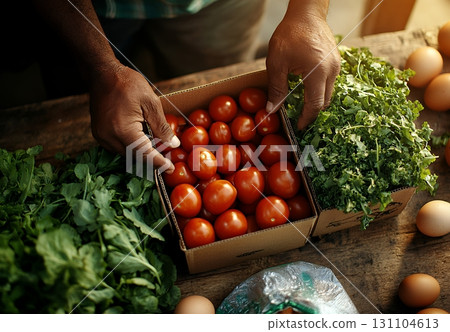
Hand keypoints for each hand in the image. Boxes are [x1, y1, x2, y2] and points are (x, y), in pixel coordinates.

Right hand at [89, 63, 178, 172]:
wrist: (102, 73)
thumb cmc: (128, 84)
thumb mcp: (151, 103)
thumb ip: (161, 127)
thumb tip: (172, 144)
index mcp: (124, 130)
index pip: (144, 154)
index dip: (159, 163)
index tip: (170, 169)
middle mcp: (110, 138)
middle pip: (135, 157)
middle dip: (151, 159)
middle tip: (167, 157)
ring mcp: (102, 137)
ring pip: (126, 154)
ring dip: (140, 153)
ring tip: (156, 148)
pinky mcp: (99, 135)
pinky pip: (118, 148)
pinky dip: (130, 147)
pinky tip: (141, 140)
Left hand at [266, 12, 339, 129]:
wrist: (307, 13)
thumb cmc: (290, 34)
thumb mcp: (277, 63)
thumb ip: (276, 88)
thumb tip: (272, 110)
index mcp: (318, 73)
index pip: (315, 105)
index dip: (306, 118)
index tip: (298, 126)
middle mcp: (332, 71)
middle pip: (325, 102)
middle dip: (312, 112)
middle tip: (298, 119)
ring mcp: (336, 66)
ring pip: (328, 93)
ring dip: (316, 101)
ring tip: (300, 105)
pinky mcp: (336, 62)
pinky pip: (329, 82)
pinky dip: (319, 90)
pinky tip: (306, 89)